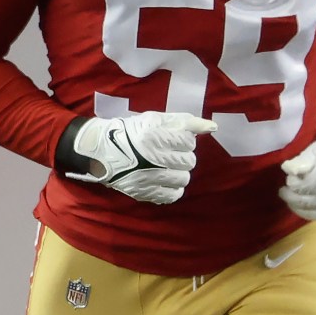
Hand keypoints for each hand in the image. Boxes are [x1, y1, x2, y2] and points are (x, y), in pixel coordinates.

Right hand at [65, 112, 217, 204]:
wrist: (102, 151)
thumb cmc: (132, 132)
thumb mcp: (156, 119)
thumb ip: (185, 121)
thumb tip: (213, 127)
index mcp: (154, 135)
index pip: (189, 141)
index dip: (183, 140)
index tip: (171, 139)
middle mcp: (153, 157)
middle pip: (189, 161)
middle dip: (181, 156)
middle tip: (168, 153)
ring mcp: (149, 177)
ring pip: (184, 179)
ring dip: (178, 172)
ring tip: (165, 167)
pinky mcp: (145, 193)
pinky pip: (173, 195)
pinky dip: (172, 188)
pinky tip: (163, 180)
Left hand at [279, 120, 315, 227]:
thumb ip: (304, 159)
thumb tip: (289, 170)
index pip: (312, 184)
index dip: (295, 186)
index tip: (288, 182)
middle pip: (315, 202)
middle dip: (295, 199)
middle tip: (285, 193)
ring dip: (301, 210)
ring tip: (293, 200)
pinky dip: (314, 215)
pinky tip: (308, 207)